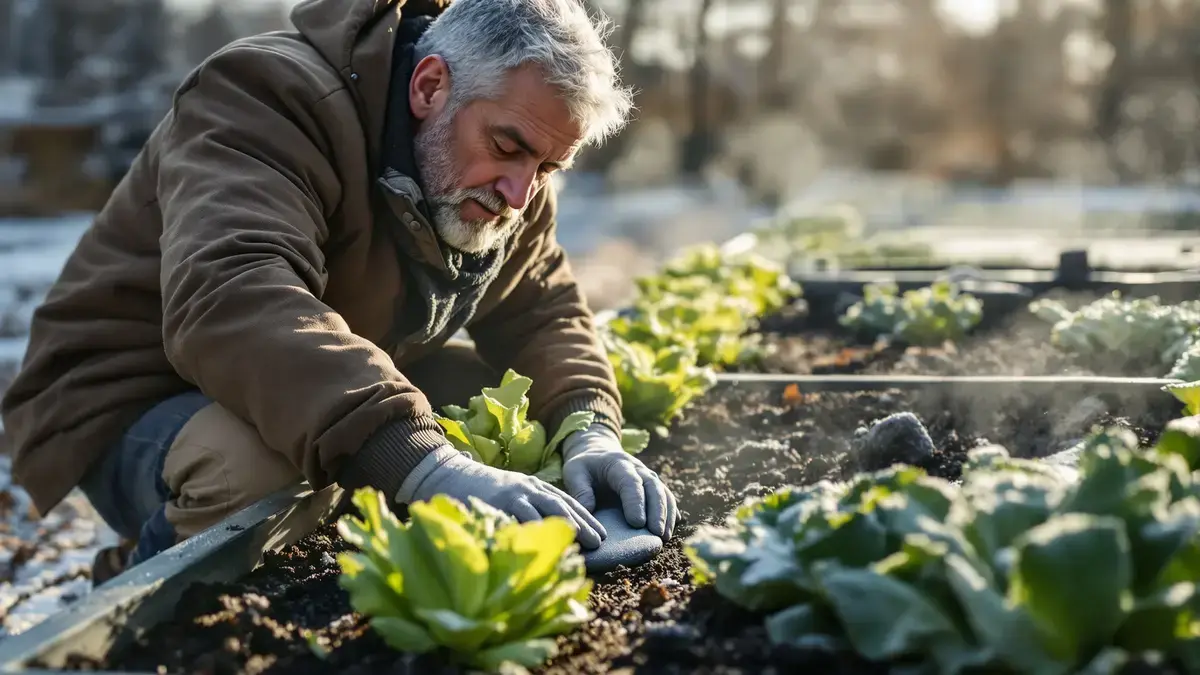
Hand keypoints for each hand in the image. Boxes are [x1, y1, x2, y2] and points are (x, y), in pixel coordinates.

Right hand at [395, 447, 606, 548]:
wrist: (450, 473)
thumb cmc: (483, 488)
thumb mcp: (513, 491)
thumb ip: (530, 506)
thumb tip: (552, 532)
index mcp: (534, 486)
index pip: (567, 501)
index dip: (586, 517)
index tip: (602, 534)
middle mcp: (528, 488)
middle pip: (562, 506)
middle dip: (583, 523)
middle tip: (599, 542)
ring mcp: (512, 494)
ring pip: (544, 511)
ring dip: (564, 526)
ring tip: (580, 542)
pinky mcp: (496, 502)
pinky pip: (516, 518)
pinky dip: (531, 530)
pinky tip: (543, 544)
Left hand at [562, 425, 677, 540]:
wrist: (598, 454)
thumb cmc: (585, 466)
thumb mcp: (574, 472)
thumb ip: (580, 490)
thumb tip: (589, 511)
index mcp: (618, 464)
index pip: (631, 482)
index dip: (636, 502)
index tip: (637, 523)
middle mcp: (638, 469)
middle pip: (653, 487)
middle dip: (658, 511)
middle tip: (657, 533)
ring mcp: (648, 477)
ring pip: (664, 493)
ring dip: (667, 514)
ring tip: (664, 537)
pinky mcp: (653, 486)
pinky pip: (666, 498)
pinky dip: (670, 513)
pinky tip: (669, 530)